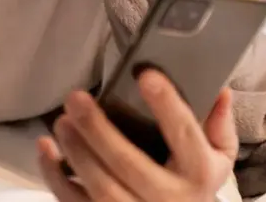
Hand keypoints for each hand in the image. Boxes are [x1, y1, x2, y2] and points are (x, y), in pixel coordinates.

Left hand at [37, 70, 237, 201]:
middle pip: (130, 165)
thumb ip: (219, 124)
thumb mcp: (219, 157)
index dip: (167, 105)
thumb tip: (219, 89)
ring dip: (76, 153)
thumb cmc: (195, 182)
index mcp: (198, 174)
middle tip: (77, 99)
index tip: (146, 75)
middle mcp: (168, 199)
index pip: (184, 135)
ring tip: (62, 121)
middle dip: (99, 131)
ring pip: (101, 188)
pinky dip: (55, 178)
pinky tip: (46, 149)